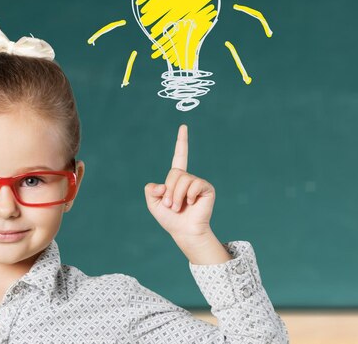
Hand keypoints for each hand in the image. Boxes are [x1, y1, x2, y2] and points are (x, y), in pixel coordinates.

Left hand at [145, 124, 215, 240]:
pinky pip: (194, 185)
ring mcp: (198, 182)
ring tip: (178, 208)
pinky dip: (189, 196)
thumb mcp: (153, 203)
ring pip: (183, 179)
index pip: (180, 156)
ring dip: (176, 196)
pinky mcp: (206, 188)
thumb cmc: (169, 219)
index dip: (182, 141)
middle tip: (170, 206)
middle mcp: (188, 177)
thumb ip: (151, 190)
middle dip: (169, 191)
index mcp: (176, 178)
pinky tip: (192, 203)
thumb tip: (161, 185)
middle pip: (174, 173)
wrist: (184, 232)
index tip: (184, 127)